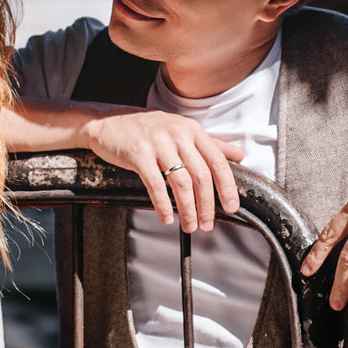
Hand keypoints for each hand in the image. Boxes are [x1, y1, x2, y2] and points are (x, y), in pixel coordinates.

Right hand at [80, 108, 242, 232]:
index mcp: (192, 130)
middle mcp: (178, 134)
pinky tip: (167, 217)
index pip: (217, 161)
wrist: (107, 122)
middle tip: (208, 223)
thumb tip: (239, 154)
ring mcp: (158, 143)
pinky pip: (155, 185)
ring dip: (187, 209)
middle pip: (201, 175)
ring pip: (180, 182)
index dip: (227, 187)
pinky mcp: (138, 154)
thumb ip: (211, 143)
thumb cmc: (146, 128)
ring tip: (189, 225)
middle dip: (207, 205)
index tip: (231, 207)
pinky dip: (163, 205)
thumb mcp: (181, 130)